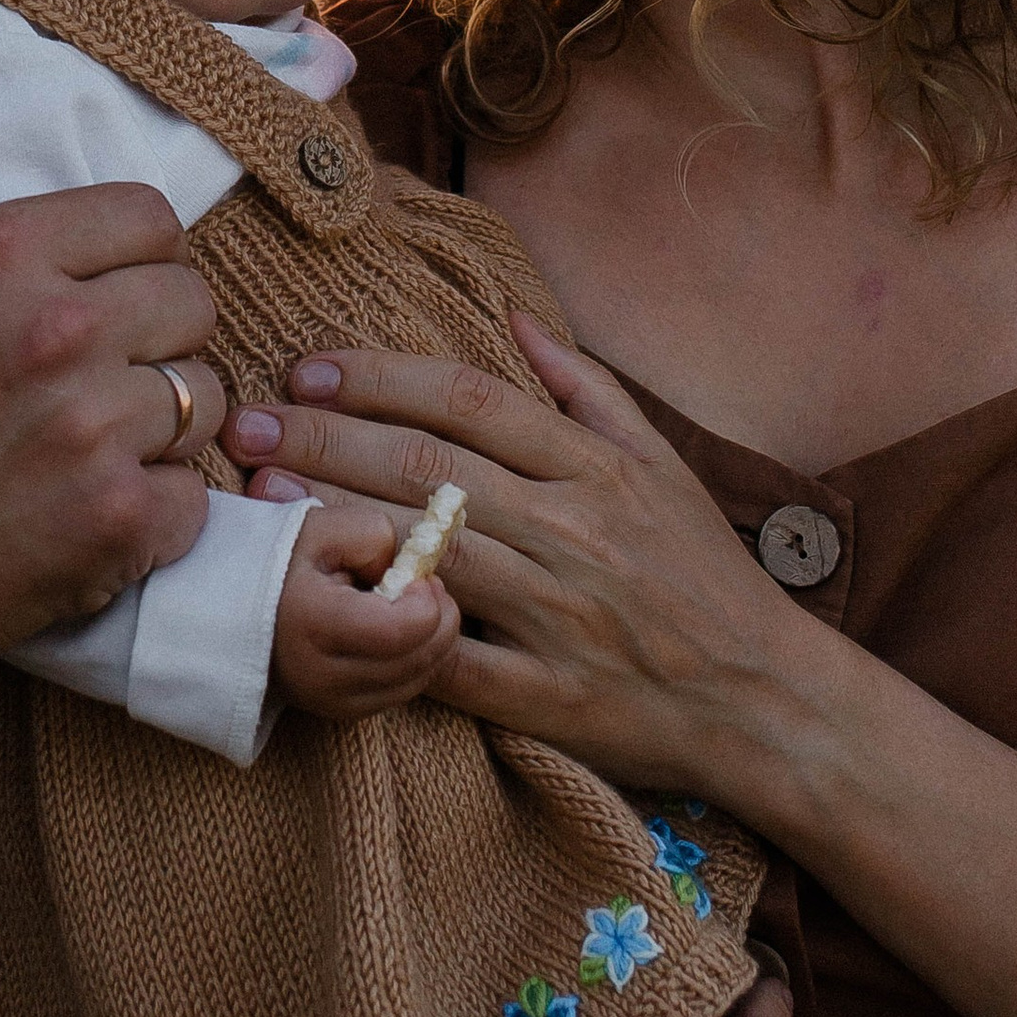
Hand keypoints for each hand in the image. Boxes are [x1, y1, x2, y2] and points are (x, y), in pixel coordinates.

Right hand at [0, 183, 225, 713]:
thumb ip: (0, 258)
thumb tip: (89, 248)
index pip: (151, 217)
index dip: (142, 261)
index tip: (119, 298)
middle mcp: (56, 327)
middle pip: (192, 303)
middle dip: (161, 340)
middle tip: (109, 382)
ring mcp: (93, 426)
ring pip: (205, 399)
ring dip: (162, 429)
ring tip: (94, 455)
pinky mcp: (115, 519)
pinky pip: (193, 496)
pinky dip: (155, 513)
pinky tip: (92, 517)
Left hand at [229, 324, 813, 801]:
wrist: (770, 701)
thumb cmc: (706, 578)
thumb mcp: (663, 466)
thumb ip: (587, 388)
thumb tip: (517, 316)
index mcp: (599, 470)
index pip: (471, 400)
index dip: (381, 377)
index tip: (307, 368)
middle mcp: (577, 532)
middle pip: (431, 468)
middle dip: (326, 436)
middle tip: (245, 421)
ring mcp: (560, 617)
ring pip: (429, 551)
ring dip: (335, 518)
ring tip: (261, 494)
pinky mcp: (550, 699)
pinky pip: (453, 664)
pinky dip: (389, 631)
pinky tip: (322, 606)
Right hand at [270, 506, 458, 720]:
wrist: (221, 610)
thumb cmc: (271, 561)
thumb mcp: (318, 527)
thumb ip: (373, 535)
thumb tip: (411, 571)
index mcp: (312, 625)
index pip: (403, 629)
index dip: (426, 597)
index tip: (410, 571)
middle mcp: (323, 676)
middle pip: (420, 657)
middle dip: (438, 615)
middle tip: (420, 583)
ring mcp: (330, 703)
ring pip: (418, 679)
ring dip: (428, 639)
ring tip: (403, 604)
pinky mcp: (339, 713)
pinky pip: (402, 692)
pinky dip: (412, 661)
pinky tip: (392, 632)